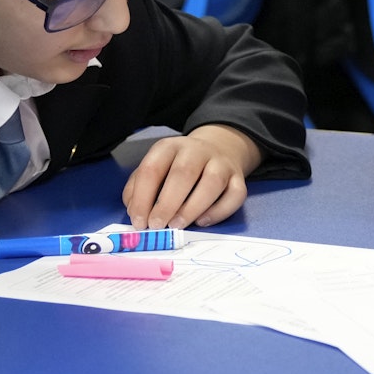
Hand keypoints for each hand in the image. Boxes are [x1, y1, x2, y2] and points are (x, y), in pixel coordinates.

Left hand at [122, 125, 259, 230]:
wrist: (218, 148)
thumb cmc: (177, 166)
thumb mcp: (155, 168)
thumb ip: (138, 188)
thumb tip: (135, 212)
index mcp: (170, 147)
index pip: (152, 169)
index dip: (142, 197)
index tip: (138, 221)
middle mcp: (197, 150)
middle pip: (183, 173)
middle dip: (167, 203)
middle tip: (157, 225)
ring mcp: (221, 163)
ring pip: (212, 182)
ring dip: (192, 207)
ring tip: (177, 225)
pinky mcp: (239, 178)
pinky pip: (235, 195)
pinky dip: (219, 211)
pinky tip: (202, 221)